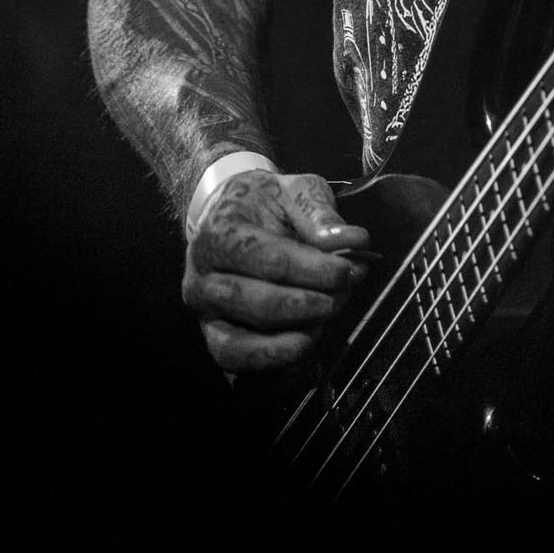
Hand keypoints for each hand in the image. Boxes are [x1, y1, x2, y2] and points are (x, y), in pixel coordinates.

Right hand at [182, 168, 370, 373]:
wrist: (230, 213)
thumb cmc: (265, 202)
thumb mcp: (294, 190)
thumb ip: (321, 215)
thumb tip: (352, 242)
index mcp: (218, 234)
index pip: (269, 259)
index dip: (314, 270)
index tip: (348, 271)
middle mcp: (201, 277)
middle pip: (257, 304)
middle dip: (308, 305)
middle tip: (343, 295)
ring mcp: (204, 311)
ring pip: (240, 343)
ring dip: (290, 341)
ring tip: (323, 324)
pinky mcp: (213, 335)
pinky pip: (236, 362)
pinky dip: (271, 363)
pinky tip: (302, 345)